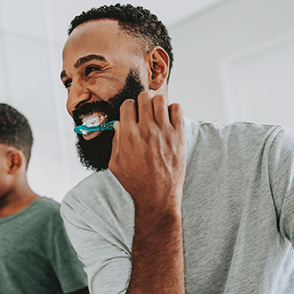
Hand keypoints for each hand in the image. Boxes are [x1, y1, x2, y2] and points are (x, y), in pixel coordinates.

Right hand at [109, 91, 185, 216]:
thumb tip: (118, 124)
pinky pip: (177, 108)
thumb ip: (115, 141)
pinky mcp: (178, 135)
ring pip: (160, 99)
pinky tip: (169, 120)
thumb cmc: (136, 182)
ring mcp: (164, 131)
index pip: (127, 104)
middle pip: (144, 98)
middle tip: (144, 114)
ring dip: (157, 104)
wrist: (157, 195)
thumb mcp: (115, 164)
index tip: (132, 116)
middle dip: (142, 103)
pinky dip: (172, 110)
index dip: (129, 108)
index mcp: (128, 135)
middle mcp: (146, 130)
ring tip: (157, 115)